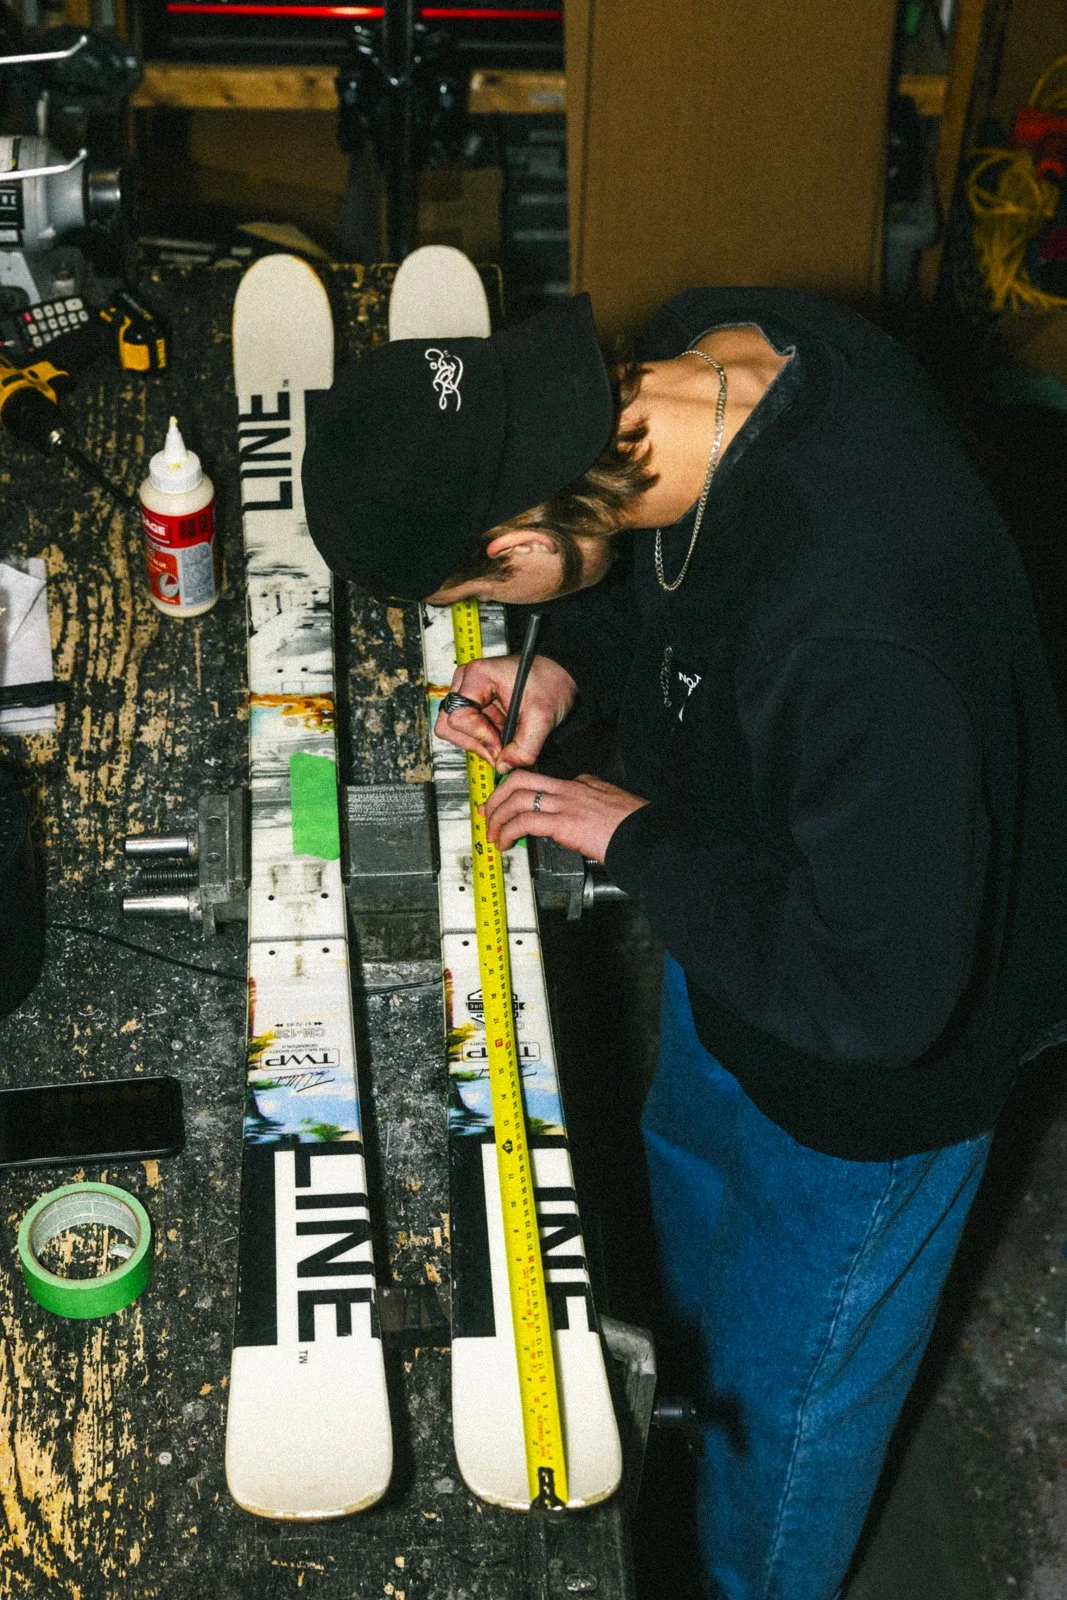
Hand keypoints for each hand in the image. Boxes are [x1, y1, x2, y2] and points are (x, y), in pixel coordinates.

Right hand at [435, 654, 576, 771]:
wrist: (558, 675)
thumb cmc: (550, 682)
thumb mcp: (543, 717)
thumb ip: (525, 748)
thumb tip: (503, 767)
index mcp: (478, 675)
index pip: (459, 717)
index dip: (479, 737)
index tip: (500, 746)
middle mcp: (466, 681)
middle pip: (450, 726)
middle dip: (476, 744)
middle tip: (501, 750)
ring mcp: (467, 693)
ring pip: (455, 732)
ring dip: (480, 743)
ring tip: (506, 740)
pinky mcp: (472, 704)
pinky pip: (466, 731)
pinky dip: (484, 740)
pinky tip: (504, 734)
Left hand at [482, 770, 647, 862]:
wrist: (648, 836)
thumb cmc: (635, 826)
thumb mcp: (612, 803)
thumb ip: (594, 798)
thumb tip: (580, 803)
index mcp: (581, 784)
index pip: (540, 781)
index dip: (517, 795)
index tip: (509, 808)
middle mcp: (570, 788)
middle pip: (520, 781)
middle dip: (498, 797)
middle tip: (488, 813)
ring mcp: (566, 803)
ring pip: (516, 799)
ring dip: (498, 818)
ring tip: (494, 835)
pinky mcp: (563, 822)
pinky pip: (524, 822)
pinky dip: (508, 831)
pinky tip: (506, 843)